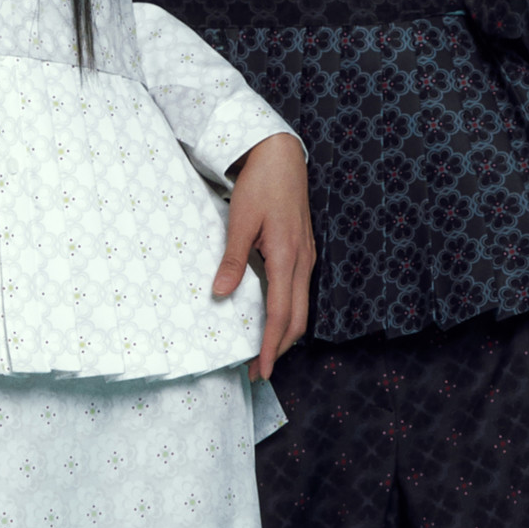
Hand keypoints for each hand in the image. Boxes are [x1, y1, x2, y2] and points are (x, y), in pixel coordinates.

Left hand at [213, 134, 314, 380]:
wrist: (283, 156)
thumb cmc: (261, 185)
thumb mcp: (241, 221)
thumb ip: (233, 260)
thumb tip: (220, 294)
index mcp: (288, 257)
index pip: (280, 315)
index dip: (270, 346)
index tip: (261, 370)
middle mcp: (303, 262)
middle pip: (297, 320)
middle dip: (279, 349)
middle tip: (258, 371)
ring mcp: (307, 258)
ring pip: (301, 309)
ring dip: (284, 334)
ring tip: (264, 351)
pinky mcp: (305, 252)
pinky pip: (300, 293)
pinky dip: (288, 314)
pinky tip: (274, 320)